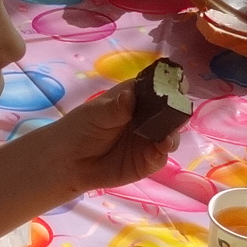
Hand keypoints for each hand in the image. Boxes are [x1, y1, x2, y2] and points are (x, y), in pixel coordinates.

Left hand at [56, 81, 178, 197]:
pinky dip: (162, 153)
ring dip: (172, 135)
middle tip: (176, 114)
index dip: (169, 85)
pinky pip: (161, 156)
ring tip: (166, 138)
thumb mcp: (95, 114)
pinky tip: (159, 150)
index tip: (177, 87)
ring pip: (170, 134)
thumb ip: (115, 108)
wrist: (69, 162)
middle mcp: (148, 116)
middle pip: (170, 111)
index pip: (158, 86)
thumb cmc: (81, 128)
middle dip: (176, 111)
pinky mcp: (148, 160)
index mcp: (137, 96)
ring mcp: (150, 139)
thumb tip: (129, 96)